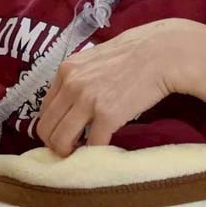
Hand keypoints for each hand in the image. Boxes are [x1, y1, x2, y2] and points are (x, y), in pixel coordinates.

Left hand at [36, 19, 205, 155]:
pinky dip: (96, 153)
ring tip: (82, 153)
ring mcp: (87, 100)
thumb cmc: (132, 55)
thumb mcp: (93, 60)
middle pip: (46, 128)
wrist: (161, 53)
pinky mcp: (107, 115)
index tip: (63, 134)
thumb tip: (69, 104)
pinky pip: (92, 145)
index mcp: (65, 70)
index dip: (52, 127)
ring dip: (69, 153)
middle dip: (55, 144)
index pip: (44, 109)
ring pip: (61, 141)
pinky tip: (103, 150)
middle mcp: (71, 84)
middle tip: (70, 150)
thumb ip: (78, 79)